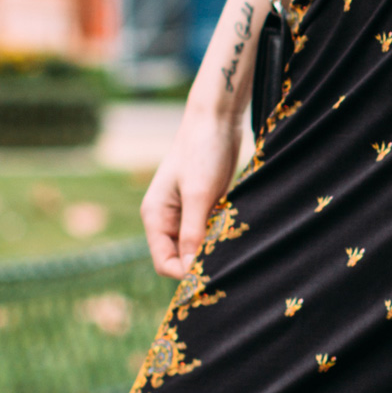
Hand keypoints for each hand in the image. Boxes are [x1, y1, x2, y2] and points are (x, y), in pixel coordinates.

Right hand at [141, 102, 241, 279]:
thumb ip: (192, 232)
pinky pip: (210, 233)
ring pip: (197, 247)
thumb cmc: (203, 151)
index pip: (164, 263)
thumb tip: (191, 269)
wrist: (216, 119)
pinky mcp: (204, 207)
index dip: (185, 273)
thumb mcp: (199, 194)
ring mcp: (186, 213)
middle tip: (227, 258)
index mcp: (155, 216)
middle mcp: (167, 219)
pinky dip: (221, 236)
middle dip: (200, 262)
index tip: (211, 271)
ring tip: (231, 239)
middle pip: (180, 259)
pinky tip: (236, 230)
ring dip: (213, 248)